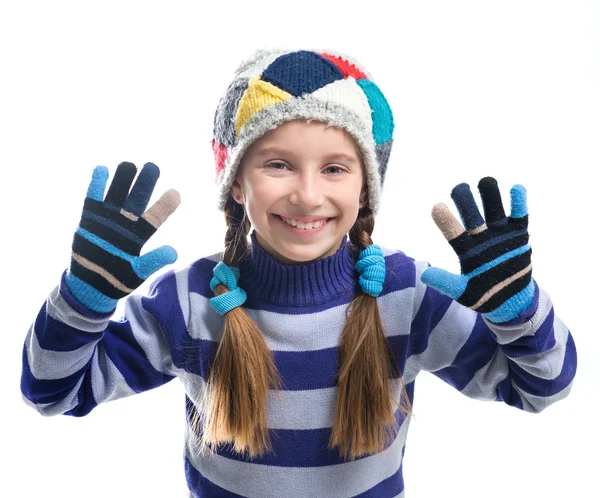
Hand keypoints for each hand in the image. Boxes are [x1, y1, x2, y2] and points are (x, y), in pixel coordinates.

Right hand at [65, 161, 180, 312]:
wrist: (90, 286)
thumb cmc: (117, 279)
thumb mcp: (137, 272)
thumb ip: (153, 261)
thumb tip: (174, 253)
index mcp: (140, 235)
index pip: (155, 217)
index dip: (165, 205)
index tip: (176, 193)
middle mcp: (126, 223)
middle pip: (137, 199)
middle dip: (144, 183)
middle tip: (152, 167)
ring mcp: (107, 220)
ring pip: (116, 195)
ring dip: (122, 180)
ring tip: (128, 164)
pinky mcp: (89, 220)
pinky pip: (93, 200)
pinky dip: (96, 185)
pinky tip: (102, 169)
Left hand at [420, 177, 534, 322]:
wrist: (510, 300)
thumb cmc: (483, 294)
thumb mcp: (463, 292)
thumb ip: (446, 283)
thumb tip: (424, 276)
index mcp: (466, 249)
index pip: (453, 233)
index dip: (446, 220)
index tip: (437, 207)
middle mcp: (481, 237)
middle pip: (472, 215)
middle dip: (466, 201)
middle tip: (459, 188)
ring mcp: (500, 234)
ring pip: (494, 209)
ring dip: (490, 195)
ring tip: (486, 181)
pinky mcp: (519, 235)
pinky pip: (520, 216)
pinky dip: (519, 202)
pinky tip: (516, 188)